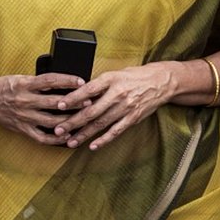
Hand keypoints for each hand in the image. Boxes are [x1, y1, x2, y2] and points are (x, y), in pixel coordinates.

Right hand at [0, 73, 85, 144]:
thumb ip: (39, 82)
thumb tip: (63, 83)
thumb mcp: (20, 78)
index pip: (50, 81)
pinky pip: (42, 137)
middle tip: (90, 102)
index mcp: (24, 84)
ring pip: (52, 122)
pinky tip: (68, 137)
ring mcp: (24, 116)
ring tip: (83, 120)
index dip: (67, 80)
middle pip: (55, 103)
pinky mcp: (23, 128)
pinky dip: (57, 139)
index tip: (81, 81)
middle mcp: (25, 100)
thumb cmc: (4, 86)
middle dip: (74, 103)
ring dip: (70, 121)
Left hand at [55, 63, 175, 149]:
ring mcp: (126, 108)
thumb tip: (75, 95)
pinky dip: (104, 139)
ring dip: (84, 134)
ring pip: (101, 123)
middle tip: (59, 129)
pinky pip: (116, 131)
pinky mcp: (133, 118)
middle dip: (73, 122)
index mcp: (110, 80)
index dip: (73, 98)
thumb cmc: (132, 77)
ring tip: (70, 141)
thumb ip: (97, 85)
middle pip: (92, 111)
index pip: (88, 90)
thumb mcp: (114, 74)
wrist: (160, 82)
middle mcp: (118, 94)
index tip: (59, 105)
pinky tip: (92, 145)